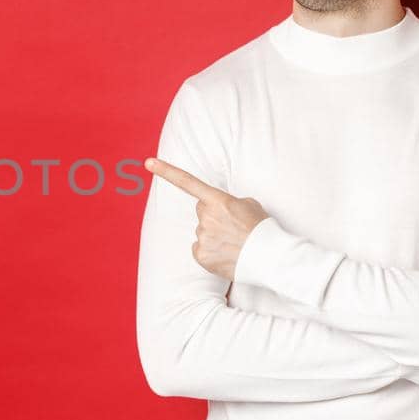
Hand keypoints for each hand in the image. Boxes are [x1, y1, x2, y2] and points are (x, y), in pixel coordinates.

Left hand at [144, 157, 269, 281]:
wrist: (270, 257)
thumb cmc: (262, 229)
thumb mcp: (249, 205)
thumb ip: (228, 203)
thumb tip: (219, 212)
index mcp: (218, 200)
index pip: (187, 182)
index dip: (166, 171)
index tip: (148, 163)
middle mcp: (206, 216)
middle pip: (202, 211)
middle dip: (213, 216)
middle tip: (234, 226)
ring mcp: (202, 236)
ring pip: (202, 231)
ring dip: (215, 235)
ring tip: (235, 242)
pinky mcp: (200, 255)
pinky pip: (199, 249)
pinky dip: (211, 252)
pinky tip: (226, 254)